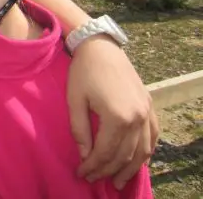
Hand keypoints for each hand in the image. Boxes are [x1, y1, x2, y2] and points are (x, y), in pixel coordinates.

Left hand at [67, 35, 157, 189]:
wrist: (100, 47)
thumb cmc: (83, 72)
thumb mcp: (75, 101)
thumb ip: (80, 130)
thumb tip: (85, 156)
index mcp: (117, 117)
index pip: (105, 152)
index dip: (93, 166)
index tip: (81, 173)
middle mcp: (137, 117)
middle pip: (124, 155)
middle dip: (107, 170)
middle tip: (93, 179)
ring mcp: (147, 112)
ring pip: (142, 150)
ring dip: (130, 168)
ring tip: (117, 181)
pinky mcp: (149, 106)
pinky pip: (153, 135)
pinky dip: (146, 151)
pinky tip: (138, 160)